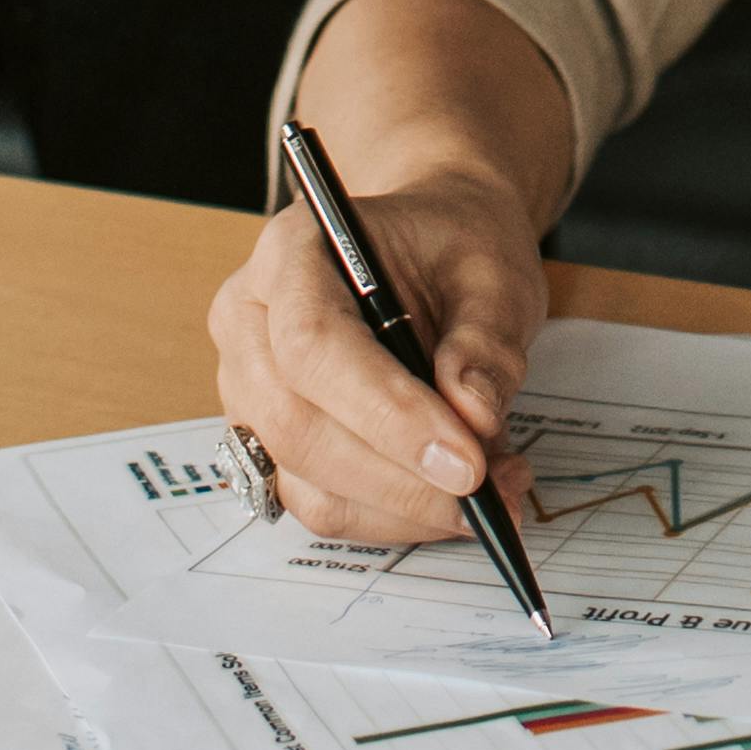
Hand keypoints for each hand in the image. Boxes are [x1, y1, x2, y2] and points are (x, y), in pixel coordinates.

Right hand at [201, 0, 579, 548]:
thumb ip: (487, 340)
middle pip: (305, 427)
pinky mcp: (270, 438)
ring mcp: (247, 386)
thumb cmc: (456, 237)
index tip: (469, 462)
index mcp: (291, 253)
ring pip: (307, 479)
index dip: (390, 415)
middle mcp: (245, 321)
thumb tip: (478, 423)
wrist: (423, 233)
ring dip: (404, 507)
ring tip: (502, 496)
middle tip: (505, 495)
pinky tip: (456, 500)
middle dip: (409, 475)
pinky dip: (386, 516)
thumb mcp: (496, 265)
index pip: (319, 348)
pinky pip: (314, 501)